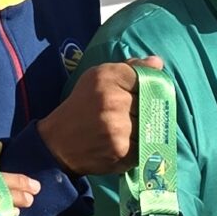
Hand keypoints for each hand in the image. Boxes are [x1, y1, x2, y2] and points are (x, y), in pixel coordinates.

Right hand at [39, 57, 159, 174]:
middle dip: (147, 110)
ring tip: (126, 131)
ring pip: (151, 126)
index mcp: (106, 77)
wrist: (58, 143)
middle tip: (132, 116)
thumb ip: (130, 69)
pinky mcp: (121, 151)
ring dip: (145, 130)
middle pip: (152, 103)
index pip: (146, 78)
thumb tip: (158, 64)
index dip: (147, 88)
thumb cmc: (82, 106)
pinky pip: (146, 146)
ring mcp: (118, 128)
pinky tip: (124, 145)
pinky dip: (139, 147)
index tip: (138, 95)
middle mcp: (112, 100)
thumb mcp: (99, 78)